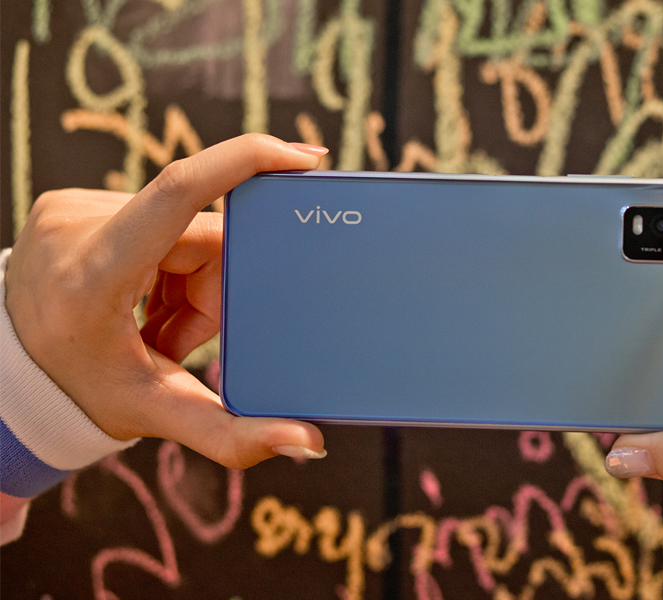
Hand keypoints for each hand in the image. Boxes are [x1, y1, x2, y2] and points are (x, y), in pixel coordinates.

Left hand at [5, 134, 330, 468]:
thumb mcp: (157, 414)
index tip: (303, 159)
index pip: (179, 190)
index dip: (247, 162)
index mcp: (94, 275)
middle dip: (213, 289)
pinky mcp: (70, 200)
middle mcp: (76, 226)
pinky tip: (144, 300)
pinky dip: (167, 262)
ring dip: (191, 278)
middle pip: (199, 235)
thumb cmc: (81, 396)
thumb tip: (308, 442)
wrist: (10, 378)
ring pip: (182, 228)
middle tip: (181, 340)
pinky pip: (155, 219)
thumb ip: (234, 435)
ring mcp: (68, 207)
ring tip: (155, 328)